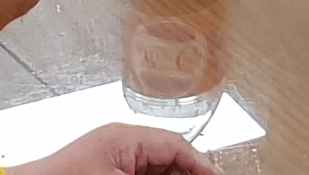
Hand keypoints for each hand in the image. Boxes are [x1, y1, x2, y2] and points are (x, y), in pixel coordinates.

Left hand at [26, 126, 217, 174]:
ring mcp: (113, 163)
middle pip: (170, 159)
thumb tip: (191, 172)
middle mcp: (122, 147)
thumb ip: (159, 174)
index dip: (203, 165)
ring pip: (157, 169)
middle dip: (188, 172)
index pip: (177, 145)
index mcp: (126, 137)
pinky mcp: (105, 173)